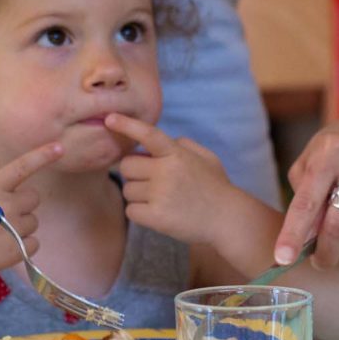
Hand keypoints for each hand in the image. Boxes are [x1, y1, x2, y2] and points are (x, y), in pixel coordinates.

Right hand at [0, 142, 63, 279]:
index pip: (23, 166)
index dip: (43, 155)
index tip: (61, 147)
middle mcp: (7, 203)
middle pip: (33, 198)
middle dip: (22, 206)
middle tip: (1, 217)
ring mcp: (13, 227)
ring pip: (33, 222)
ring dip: (20, 228)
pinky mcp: (16, 250)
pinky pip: (34, 244)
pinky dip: (21, 248)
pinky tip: (0, 250)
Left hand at [105, 113, 236, 244]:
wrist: (228, 220)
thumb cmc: (216, 188)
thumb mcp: (206, 157)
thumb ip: (184, 145)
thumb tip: (164, 140)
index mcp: (177, 154)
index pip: (149, 134)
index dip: (127, 125)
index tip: (110, 119)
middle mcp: (167, 171)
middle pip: (127, 166)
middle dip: (135, 173)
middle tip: (152, 182)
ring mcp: (161, 194)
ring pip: (128, 189)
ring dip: (138, 195)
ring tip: (161, 200)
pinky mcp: (157, 217)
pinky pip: (131, 210)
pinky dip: (140, 213)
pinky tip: (157, 214)